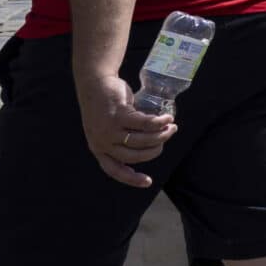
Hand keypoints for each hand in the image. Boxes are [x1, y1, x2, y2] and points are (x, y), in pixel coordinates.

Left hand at [79, 72, 168, 187]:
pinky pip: (146, 124)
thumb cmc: (104, 105)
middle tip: (168, 136)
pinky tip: (168, 118)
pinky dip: (160, 122)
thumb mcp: (107, 127)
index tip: (148, 182)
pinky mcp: (119, 115)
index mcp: (98, 148)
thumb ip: (121, 137)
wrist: (94, 82)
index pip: (114, 170)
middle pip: (136, 155)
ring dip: (162, 134)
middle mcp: (102, 142)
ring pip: (143, 140)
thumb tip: (150, 143)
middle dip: (156, 149)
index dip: (131, 179)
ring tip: (171, 126)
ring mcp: (109, 130)